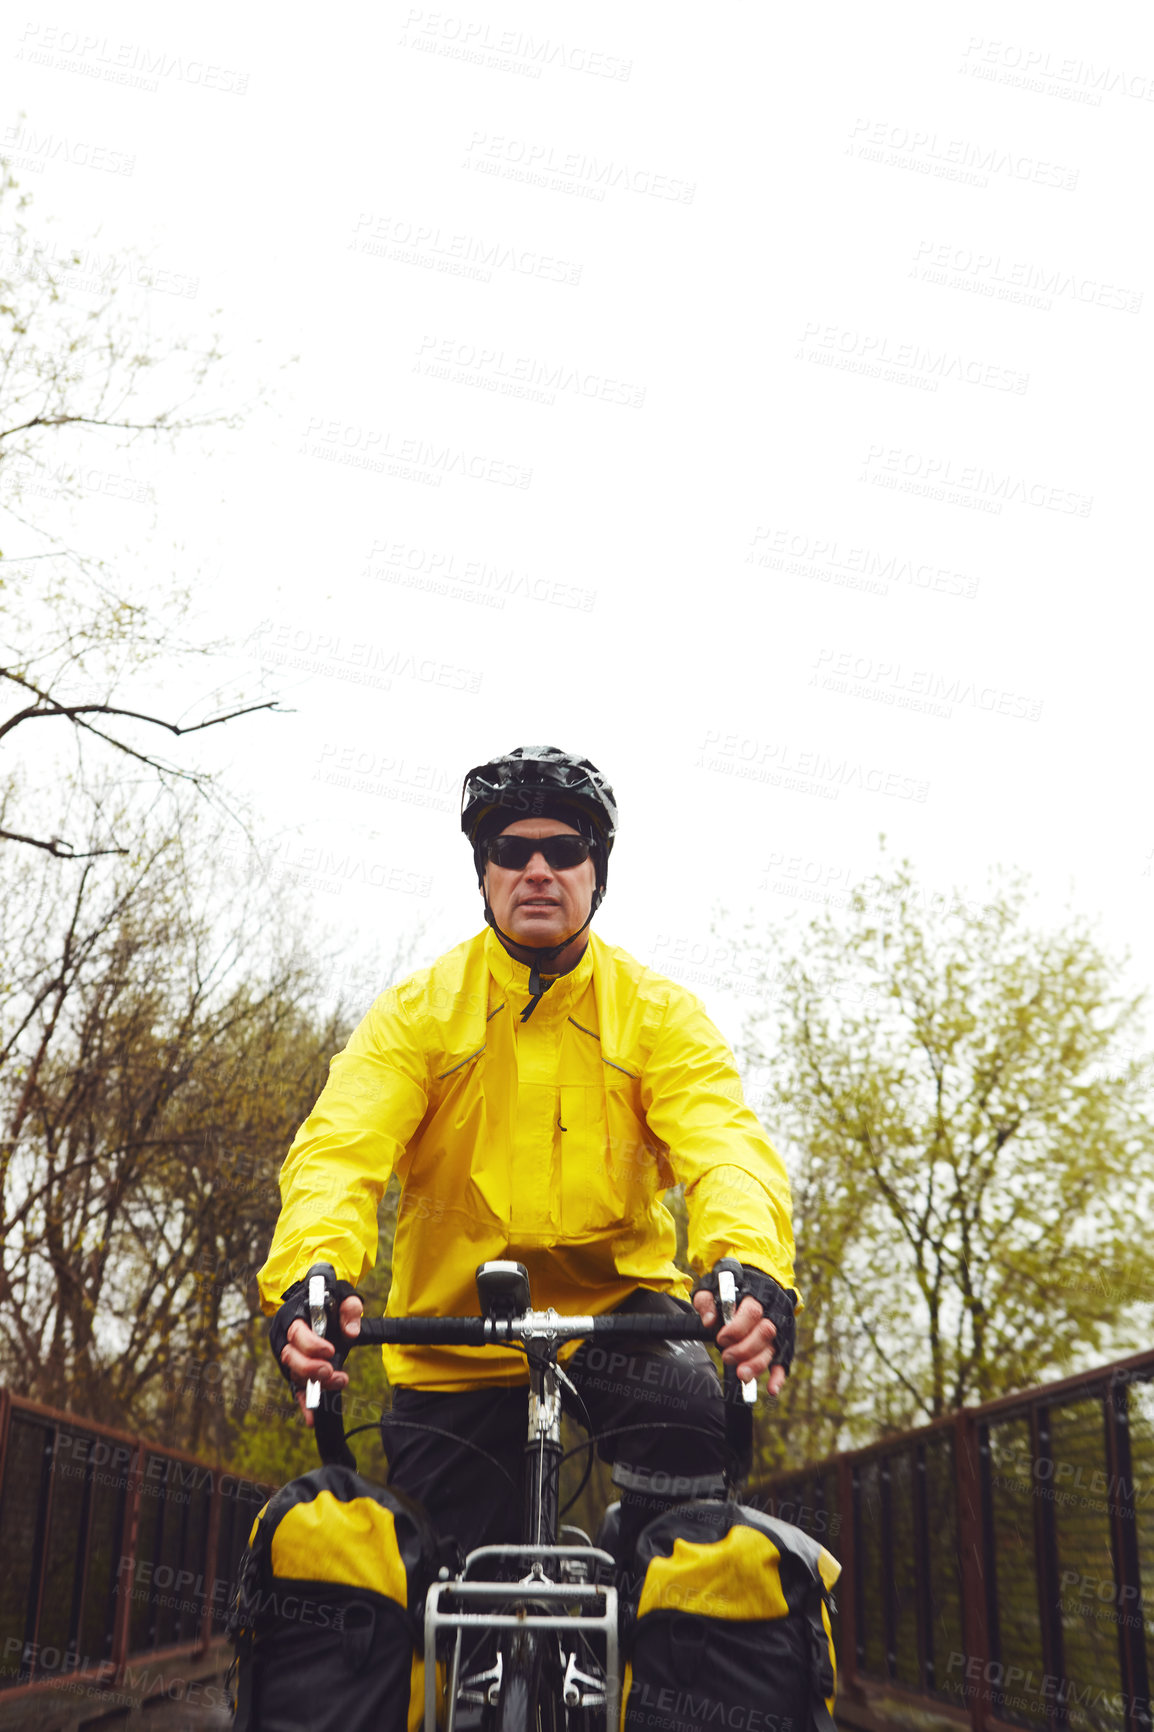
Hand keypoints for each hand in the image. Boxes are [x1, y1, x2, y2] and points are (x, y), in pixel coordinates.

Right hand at [280, 1295, 362, 1426]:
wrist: (316, 1300)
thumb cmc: (328, 1298)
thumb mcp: (342, 1294)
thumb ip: (349, 1309)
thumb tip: (351, 1333)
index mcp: (292, 1318)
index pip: (296, 1334)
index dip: (311, 1345)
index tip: (331, 1351)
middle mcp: (284, 1339)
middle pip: (290, 1358)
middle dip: (310, 1367)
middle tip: (329, 1371)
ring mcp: (288, 1357)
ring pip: (294, 1375)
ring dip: (315, 1383)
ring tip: (339, 1380)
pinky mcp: (295, 1370)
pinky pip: (296, 1389)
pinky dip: (303, 1403)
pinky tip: (312, 1418)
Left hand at [693, 1289, 785, 1398]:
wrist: (757, 1284)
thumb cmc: (731, 1289)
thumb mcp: (714, 1287)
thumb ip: (707, 1301)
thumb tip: (708, 1321)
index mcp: (756, 1295)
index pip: (752, 1312)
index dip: (737, 1328)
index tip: (721, 1338)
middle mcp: (772, 1312)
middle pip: (765, 1332)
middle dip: (745, 1348)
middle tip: (726, 1356)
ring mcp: (779, 1329)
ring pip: (773, 1349)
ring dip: (757, 1365)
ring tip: (741, 1375)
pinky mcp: (782, 1343)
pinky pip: (784, 1361)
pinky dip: (779, 1376)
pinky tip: (772, 1389)